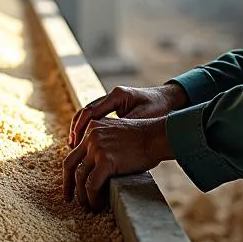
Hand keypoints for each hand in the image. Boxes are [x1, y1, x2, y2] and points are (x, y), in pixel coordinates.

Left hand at [62, 114, 173, 211]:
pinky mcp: (106, 161)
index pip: (74, 152)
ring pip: (80, 178)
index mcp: (92, 128)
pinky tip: (99, 206)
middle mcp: (91, 136)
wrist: (157, 136)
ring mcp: (97, 148)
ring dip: (83, 196)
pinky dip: (93, 199)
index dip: (70, 171)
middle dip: (68, 185)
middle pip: (70, 164)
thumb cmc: (143, 139)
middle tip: (69, 199)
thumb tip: (93, 167)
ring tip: (88, 207)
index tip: (71, 184)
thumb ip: (102, 143)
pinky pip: (92, 185)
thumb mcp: (116, 134)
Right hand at [69, 83, 187, 146]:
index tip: (76, 142)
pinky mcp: (116, 107)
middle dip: (77, 128)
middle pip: (86, 111)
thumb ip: (126, 128)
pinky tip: (88, 142)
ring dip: (81, 129)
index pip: (92, 111)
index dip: (81, 127)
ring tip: (75, 146)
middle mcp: (112, 96)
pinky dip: (90, 129)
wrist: (170, 100)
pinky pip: (97, 117)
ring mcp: (113, 100)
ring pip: (89, 113)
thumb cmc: (160, 109)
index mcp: (117, 96)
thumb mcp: (144, 120)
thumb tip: (108, 144)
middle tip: (72, 146)